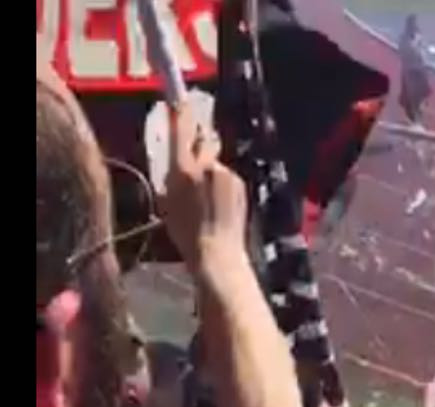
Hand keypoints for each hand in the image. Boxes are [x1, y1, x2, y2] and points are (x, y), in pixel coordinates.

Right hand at [162, 102, 246, 273]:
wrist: (217, 252)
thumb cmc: (185, 231)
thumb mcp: (167, 200)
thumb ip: (173, 174)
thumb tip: (178, 159)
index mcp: (184, 169)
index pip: (182, 130)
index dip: (181, 113)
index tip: (180, 101)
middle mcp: (208, 166)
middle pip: (203, 142)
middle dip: (198, 145)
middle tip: (192, 159)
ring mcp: (228, 174)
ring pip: (215, 163)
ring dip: (210, 171)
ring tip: (206, 197)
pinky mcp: (240, 184)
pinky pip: (227, 176)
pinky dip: (221, 184)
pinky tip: (218, 203)